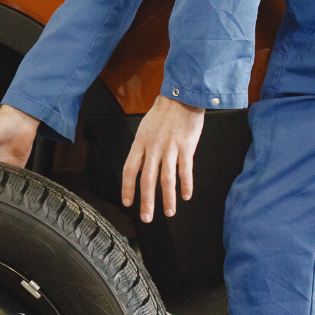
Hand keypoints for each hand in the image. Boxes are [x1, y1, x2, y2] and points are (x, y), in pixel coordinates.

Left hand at [121, 94, 205, 221]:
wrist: (182, 96)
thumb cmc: (164, 112)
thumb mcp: (146, 128)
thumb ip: (144, 149)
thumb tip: (142, 168)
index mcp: (140, 143)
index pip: (130, 169)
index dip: (127, 188)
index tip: (127, 202)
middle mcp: (153, 147)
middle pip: (147, 179)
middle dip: (146, 201)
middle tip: (146, 218)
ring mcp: (170, 148)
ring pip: (166, 178)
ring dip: (168, 198)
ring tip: (170, 212)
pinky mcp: (186, 147)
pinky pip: (185, 169)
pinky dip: (186, 184)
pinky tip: (186, 195)